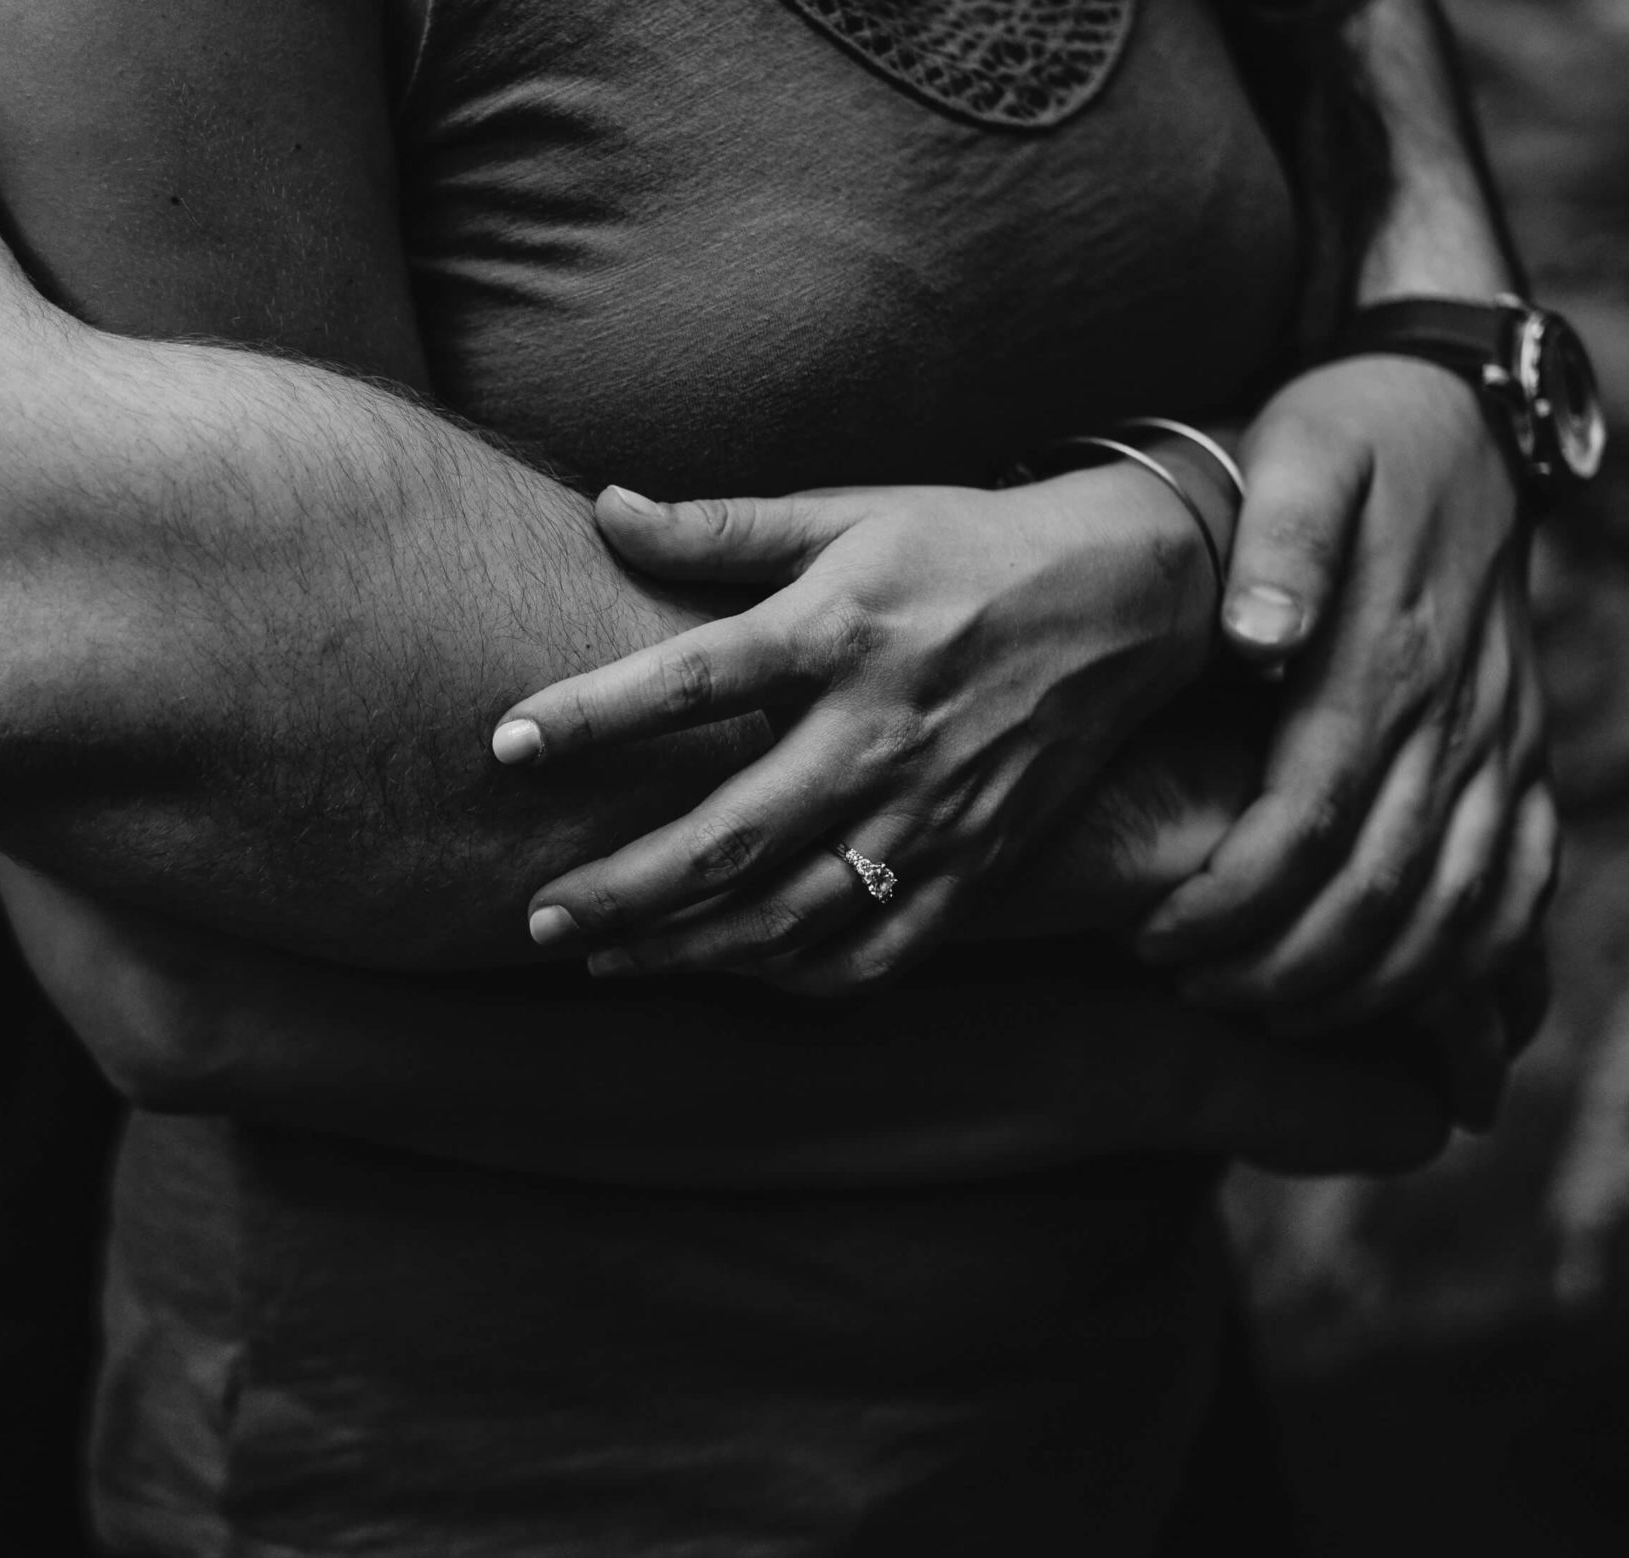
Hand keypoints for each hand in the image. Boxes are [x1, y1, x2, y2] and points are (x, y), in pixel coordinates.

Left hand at [491, 465, 1219, 994]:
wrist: (1123, 601)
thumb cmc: (958, 549)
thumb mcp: (844, 515)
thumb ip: (720, 528)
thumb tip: (605, 509)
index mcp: (839, 632)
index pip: (691, 681)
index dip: (591, 715)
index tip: (504, 745)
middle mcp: (881, 734)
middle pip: (730, 837)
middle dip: (621, 890)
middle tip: (534, 918)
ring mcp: (931, 815)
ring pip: (790, 915)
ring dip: (685, 952)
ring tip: (602, 958)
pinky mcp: (973, 868)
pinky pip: (874, 953)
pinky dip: (794, 977)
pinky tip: (727, 971)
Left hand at [1134, 356, 1559, 1043]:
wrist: (1458, 417)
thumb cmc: (1344, 442)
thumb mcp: (1298, 455)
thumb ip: (1279, 540)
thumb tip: (1261, 634)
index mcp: (1387, 658)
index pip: (1304, 821)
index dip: (1229, 899)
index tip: (1153, 937)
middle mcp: (1459, 715)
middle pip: (1376, 890)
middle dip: (1280, 964)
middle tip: (1192, 989)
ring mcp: (1504, 742)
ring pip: (1456, 911)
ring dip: (1365, 985)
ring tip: (1264, 1009)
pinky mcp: (1526, 754)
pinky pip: (1522, 886)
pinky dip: (1466, 962)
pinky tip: (1392, 1001)